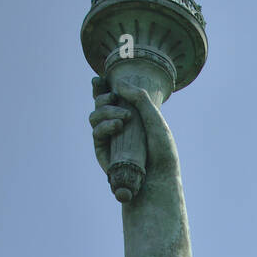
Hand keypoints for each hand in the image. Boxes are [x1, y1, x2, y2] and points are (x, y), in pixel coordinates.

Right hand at [88, 75, 179, 195]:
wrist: (160, 177)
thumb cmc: (161, 150)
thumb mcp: (154, 118)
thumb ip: (139, 98)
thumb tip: (118, 83)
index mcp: (129, 116)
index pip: (110, 97)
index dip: (101, 87)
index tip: (100, 80)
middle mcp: (117, 127)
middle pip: (99, 104)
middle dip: (103, 97)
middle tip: (116, 99)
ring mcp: (109, 139)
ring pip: (94, 116)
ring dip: (105, 111)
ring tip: (124, 117)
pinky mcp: (103, 152)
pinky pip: (96, 132)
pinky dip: (104, 126)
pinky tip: (117, 126)